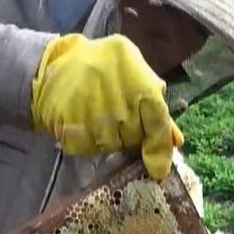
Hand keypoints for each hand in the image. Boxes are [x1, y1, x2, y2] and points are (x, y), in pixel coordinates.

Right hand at [30, 33, 182, 179]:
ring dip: (107, 138)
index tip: (158, 170)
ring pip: (111, 146)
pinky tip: (81, 121)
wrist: (56, 63)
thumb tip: (177, 142)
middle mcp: (121, 103)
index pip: (158, 125)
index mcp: (141, 85)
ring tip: (96, 115)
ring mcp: (95, 117)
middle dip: (129, 134)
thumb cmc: (104, 67)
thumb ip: (157, 110)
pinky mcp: (73, 130)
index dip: (159, 148)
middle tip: (115, 116)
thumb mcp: (136, 75)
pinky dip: (86, 141)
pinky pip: (88, 148)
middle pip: (134, 139)